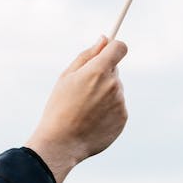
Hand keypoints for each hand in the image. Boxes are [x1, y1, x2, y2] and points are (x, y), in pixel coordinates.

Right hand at [26, 37, 128, 182]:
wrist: (61, 143)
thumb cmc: (59, 107)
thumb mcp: (66, 77)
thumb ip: (87, 55)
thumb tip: (105, 39)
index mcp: (98, 70)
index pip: (119, 47)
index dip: (114, 48)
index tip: (108, 52)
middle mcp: (114, 84)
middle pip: (114, 71)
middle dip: (102, 75)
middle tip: (83, 91)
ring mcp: (120, 102)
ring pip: (116, 90)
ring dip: (105, 94)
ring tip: (85, 109)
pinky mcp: (123, 118)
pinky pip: (118, 106)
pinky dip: (108, 110)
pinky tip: (92, 120)